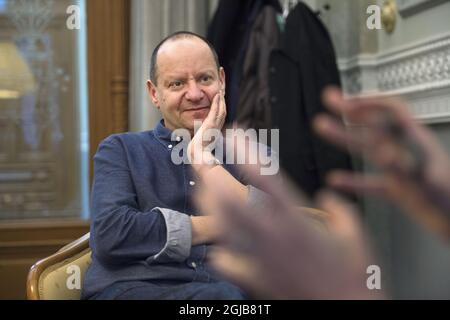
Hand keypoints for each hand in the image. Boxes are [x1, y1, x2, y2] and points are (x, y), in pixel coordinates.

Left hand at [188, 90, 225, 173]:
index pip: (220, 117)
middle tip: (221, 92)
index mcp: (215, 131)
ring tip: (220, 91)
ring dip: (221, 100)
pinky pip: (215, 111)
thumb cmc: (198, 150)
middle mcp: (217, 128)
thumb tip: (200, 134)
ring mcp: (214, 126)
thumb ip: (203, 136)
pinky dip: (217, 103)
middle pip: (222, 112)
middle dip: (222, 102)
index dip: (221, 108)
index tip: (220, 100)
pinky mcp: (210, 124)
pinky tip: (217, 96)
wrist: (197, 154)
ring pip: (221, 110)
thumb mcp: (201, 141)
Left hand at [197, 162, 380, 298]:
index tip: (235, 134)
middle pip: (230, 202)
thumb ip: (341, 209)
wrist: (343, 311)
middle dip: (213, 181)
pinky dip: (220, 252)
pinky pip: (226, 263)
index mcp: (297, 219)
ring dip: (210, 210)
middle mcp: (273, 235)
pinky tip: (220, 248)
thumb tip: (329, 196)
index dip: (247, 152)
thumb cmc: (353, 274)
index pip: (266, 177)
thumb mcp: (355, 234)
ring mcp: (261, 257)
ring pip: (223, 229)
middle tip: (206, 170)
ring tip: (203, 197)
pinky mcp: (256, 279)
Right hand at [314, 87, 449, 238]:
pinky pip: (370, 182)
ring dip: (343, 136)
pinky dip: (352, 180)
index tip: (348, 103)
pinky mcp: (398, 189)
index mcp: (417, 142)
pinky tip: (334, 180)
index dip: (370, 103)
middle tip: (328, 98)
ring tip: (320, 126)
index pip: (393, 111)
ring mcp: (400, 170)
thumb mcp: (430, 183)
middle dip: (350, 110)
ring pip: (366, 149)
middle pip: (374, 123)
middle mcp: (406, 151)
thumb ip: (407, 167)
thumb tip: (384, 152)